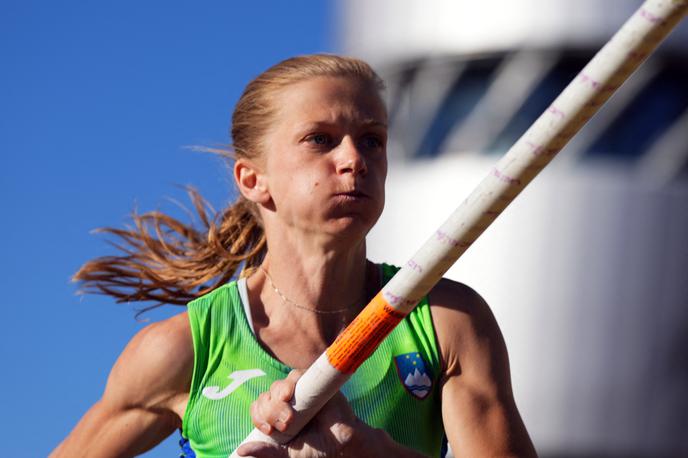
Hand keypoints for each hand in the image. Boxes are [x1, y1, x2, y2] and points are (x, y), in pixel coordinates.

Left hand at [236, 370, 374, 457]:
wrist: (343, 443)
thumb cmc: (316, 450)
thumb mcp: (288, 455)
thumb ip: (267, 452)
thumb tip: (241, 451)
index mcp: (276, 416)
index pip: (258, 408)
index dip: (258, 416)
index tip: (268, 430)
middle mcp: (285, 401)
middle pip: (265, 397)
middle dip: (269, 413)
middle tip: (284, 427)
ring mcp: (298, 390)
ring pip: (276, 386)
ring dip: (277, 401)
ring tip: (290, 418)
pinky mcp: (312, 380)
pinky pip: (295, 375)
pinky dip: (289, 383)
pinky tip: (289, 395)